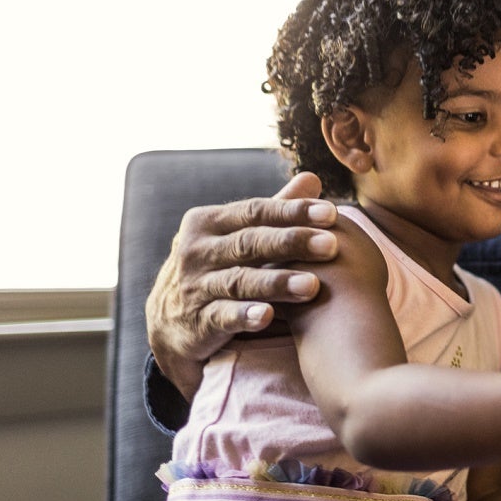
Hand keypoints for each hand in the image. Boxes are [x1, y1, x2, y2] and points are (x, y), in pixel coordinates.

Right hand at [145, 171, 339, 397]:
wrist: (169, 321)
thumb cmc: (217, 267)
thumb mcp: (237, 235)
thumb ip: (274, 210)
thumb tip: (313, 178)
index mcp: (207, 222)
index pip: (255, 211)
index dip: (293, 211)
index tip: (332, 213)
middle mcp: (197, 251)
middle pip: (249, 243)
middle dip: (292, 242)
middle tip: (332, 246)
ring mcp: (194, 287)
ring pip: (239, 281)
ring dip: (276, 283)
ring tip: (313, 286)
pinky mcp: (196, 323)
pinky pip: (221, 317)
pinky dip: (244, 316)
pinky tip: (267, 316)